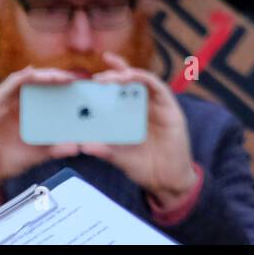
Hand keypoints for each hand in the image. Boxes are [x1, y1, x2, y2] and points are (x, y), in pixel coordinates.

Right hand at [0, 67, 83, 208]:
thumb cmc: (10, 160)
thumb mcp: (39, 154)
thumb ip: (57, 149)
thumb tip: (79, 147)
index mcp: (29, 109)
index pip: (49, 90)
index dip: (65, 84)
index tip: (85, 83)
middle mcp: (17, 102)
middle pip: (39, 81)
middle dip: (58, 76)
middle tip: (76, 77)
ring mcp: (3, 103)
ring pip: (24, 80)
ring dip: (43, 75)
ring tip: (59, 76)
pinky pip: (5, 88)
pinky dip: (19, 79)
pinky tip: (30, 74)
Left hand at [77, 53, 197, 207]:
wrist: (167, 181)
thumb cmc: (144, 167)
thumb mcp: (119, 157)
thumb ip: (104, 149)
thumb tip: (82, 145)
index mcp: (132, 114)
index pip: (119, 91)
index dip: (107, 79)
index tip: (88, 75)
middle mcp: (145, 106)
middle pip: (130, 81)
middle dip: (114, 73)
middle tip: (96, 78)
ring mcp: (159, 106)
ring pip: (143, 80)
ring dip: (127, 74)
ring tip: (112, 78)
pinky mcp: (171, 108)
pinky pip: (158, 88)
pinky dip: (144, 79)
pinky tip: (132, 78)